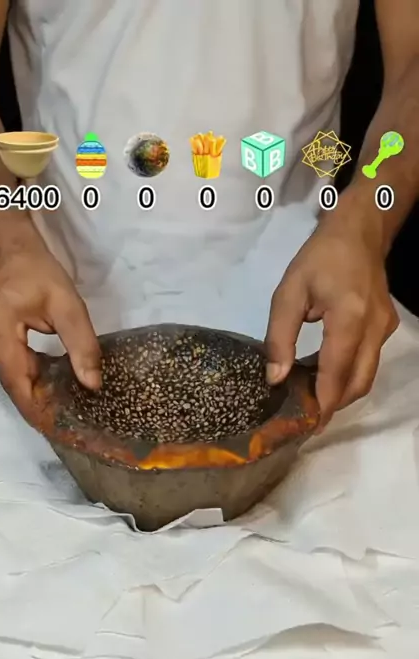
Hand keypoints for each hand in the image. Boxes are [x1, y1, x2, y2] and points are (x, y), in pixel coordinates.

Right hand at [0, 247, 101, 417]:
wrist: (11, 250)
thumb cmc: (39, 272)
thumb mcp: (68, 305)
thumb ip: (82, 345)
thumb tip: (92, 384)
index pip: (18, 382)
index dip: (39, 410)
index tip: (61, 430)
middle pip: (15, 383)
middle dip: (43, 403)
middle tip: (73, 421)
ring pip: (13, 378)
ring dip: (38, 391)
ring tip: (68, 407)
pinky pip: (10, 368)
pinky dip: (31, 377)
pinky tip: (53, 385)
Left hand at [265, 218, 398, 428]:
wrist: (360, 230)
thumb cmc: (319, 258)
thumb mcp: (288, 293)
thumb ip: (279, 337)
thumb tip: (276, 379)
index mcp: (349, 319)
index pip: (336, 373)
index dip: (322, 403)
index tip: (306, 425)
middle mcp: (374, 329)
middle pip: (358, 383)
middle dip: (334, 405)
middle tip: (307, 418)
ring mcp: (385, 328)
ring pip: (367, 376)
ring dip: (342, 392)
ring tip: (313, 400)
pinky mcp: (387, 326)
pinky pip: (369, 361)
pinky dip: (350, 375)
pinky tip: (325, 375)